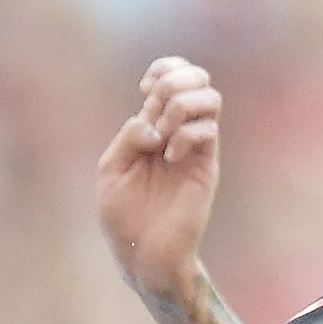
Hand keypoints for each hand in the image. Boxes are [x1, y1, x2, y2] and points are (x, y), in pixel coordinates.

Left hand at [99, 57, 223, 301]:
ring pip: (211, 98)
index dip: (163, 69)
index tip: (145, 91)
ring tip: (165, 134)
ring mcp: (195, 148)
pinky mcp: (206, 168)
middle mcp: (178, 131)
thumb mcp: (111, 169)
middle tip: (156, 109)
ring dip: (182, 105)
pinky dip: (186, 135)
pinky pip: (208, 132)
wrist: (143, 253)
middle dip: (174, 81)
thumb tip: (154, 124)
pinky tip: (170, 158)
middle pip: (198, 77)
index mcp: (154, 125)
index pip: (172, 75)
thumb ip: (129, 138)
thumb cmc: (124, 216)